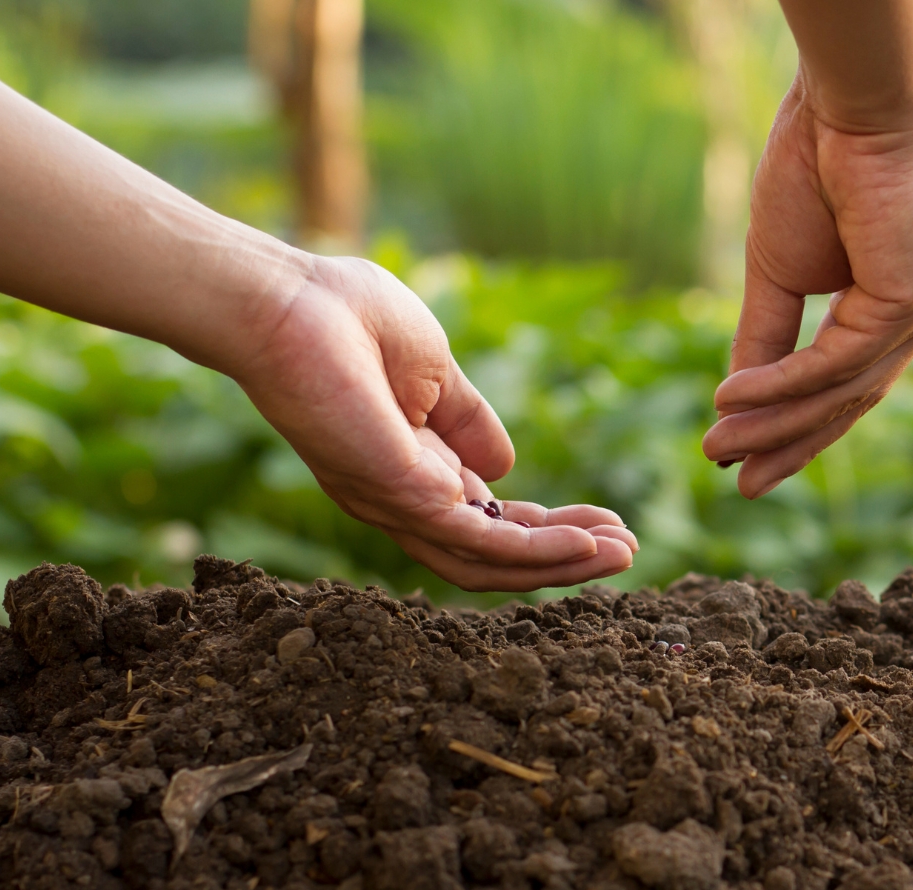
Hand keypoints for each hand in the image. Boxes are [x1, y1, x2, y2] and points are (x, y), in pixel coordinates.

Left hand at [232, 256, 637, 590]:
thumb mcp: (433, 368)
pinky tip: (584, 544)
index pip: (489, 517)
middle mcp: (401, 497)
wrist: (286, 302)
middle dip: (564, 554)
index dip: (548, 526)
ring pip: (488, 563)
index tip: (606, 523)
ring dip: (559, 564)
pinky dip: (536, 550)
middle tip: (625, 551)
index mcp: (411, 465)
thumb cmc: (344, 316)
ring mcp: (397, 503)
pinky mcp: (400, 497)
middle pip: (494, 552)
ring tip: (619, 556)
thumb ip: (467, 418)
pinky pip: (479, 541)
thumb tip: (505, 464)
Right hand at [700, 74, 912, 497]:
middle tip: (742, 484)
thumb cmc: (814, 162)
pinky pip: (840, 361)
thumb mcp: (780, 269)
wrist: (843, 100)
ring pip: (847, 387)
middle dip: (794, 443)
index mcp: (910, 293)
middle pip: (858, 396)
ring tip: (721, 446)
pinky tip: (734, 399)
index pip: (858, 377)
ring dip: (778, 422)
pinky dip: (782, 384)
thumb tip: (738, 401)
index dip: (803, 424)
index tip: (749, 460)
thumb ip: (768, 337)